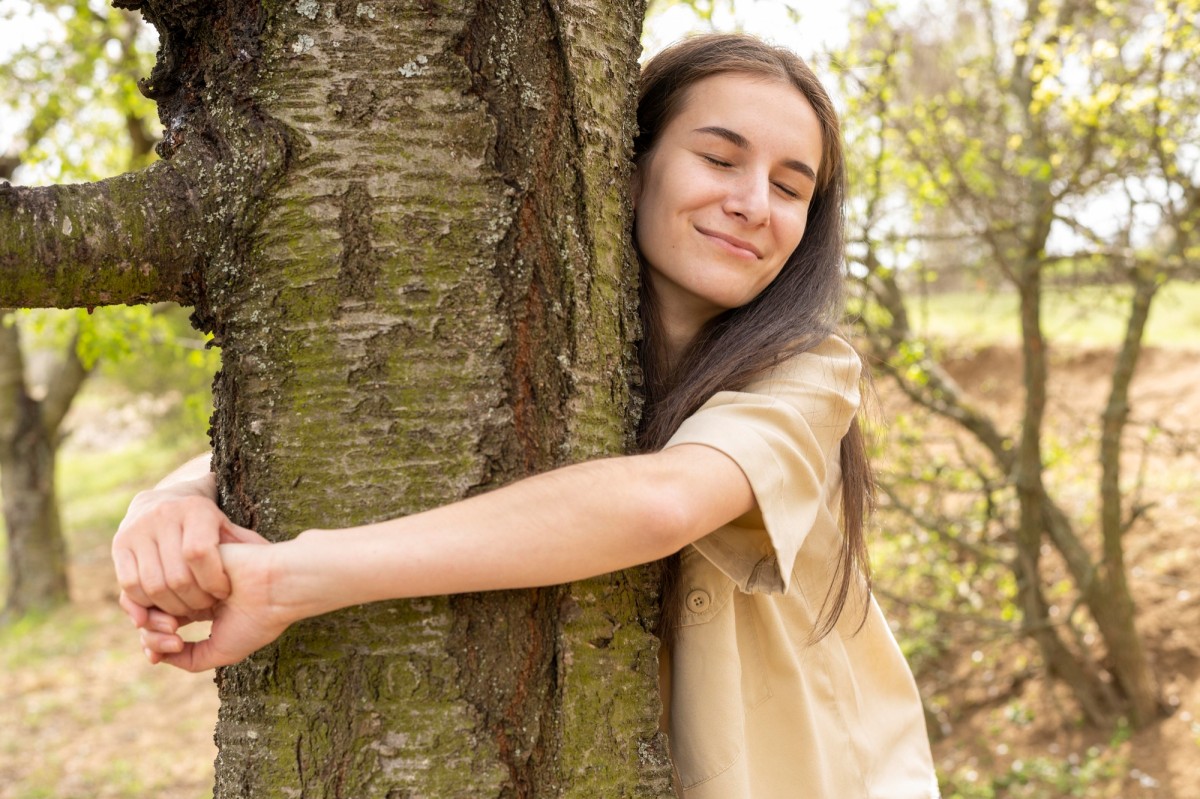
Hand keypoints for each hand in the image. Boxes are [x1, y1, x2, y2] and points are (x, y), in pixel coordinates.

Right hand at [112, 479, 261, 621]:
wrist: (164, 502)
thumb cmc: (206, 523)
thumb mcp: (227, 527)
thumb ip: (245, 544)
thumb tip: (269, 561)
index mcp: (195, 509)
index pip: (199, 554)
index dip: (213, 581)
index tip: (224, 593)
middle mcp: (162, 516)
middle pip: (175, 576)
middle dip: (194, 600)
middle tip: (206, 608)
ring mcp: (136, 530)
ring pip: (151, 585)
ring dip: (171, 607)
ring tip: (187, 609)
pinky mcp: (119, 545)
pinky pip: (129, 584)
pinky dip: (145, 603)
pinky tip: (163, 607)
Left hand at [132, 541, 289, 670]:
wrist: (277, 588)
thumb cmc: (257, 621)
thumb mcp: (220, 651)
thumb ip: (189, 659)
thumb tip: (156, 656)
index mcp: (202, 608)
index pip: (161, 624)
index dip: (153, 643)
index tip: (156, 656)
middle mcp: (194, 589)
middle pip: (152, 612)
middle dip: (151, 634)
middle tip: (171, 643)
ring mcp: (191, 573)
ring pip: (153, 596)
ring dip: (155, 620)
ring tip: (174, 629)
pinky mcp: (190, 555)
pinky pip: (160, 576)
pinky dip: (165, 598)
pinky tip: (180, 611)